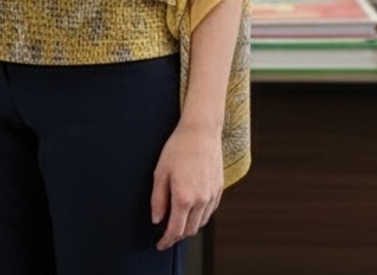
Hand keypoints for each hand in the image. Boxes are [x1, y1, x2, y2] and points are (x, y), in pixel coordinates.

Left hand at [150, 120, 223, 249]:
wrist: (201, 131)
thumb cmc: (178, 148)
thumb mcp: (160, 172)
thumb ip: (158, 199)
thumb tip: (157, 219)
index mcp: (184, 197)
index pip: (175, 230)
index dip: (166, 240)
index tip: (160, 244)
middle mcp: (201, 200)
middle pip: (189, 230)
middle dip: (177, 235)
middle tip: (166, 232)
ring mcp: (212, 196)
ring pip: (201, 223)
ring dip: (189, 226)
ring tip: (178, 220)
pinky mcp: (219, 189)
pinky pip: (209, 211)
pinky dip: (200, 216)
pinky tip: (191, 209)